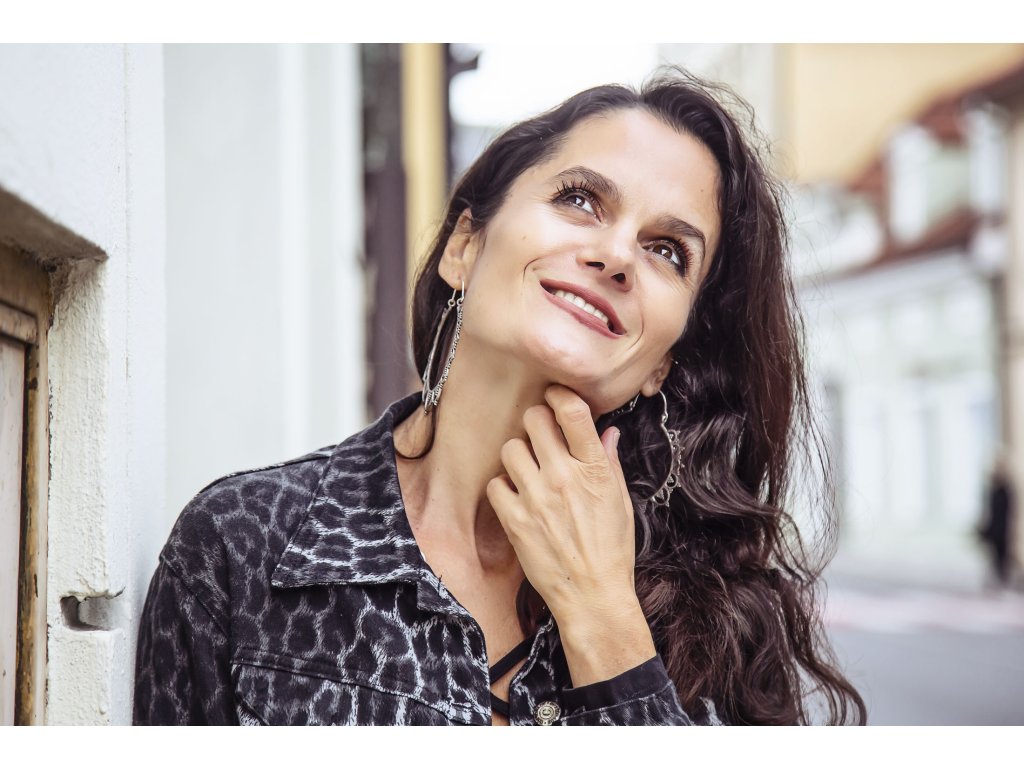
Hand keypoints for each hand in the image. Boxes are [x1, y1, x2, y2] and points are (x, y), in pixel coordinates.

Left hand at [485, 385, 637, 621]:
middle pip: (534, 420)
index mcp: (595, 470)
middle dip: (537, 422)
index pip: (573, 412)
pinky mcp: (515, 520)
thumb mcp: (621, 502)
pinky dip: (504, 488)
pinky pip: (495, 484)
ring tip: (528, 470)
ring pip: (511, 448)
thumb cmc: (612, 551)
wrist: (593, 597)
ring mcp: (536, 498)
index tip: (556, 396)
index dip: (560, 395)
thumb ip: (610, 463)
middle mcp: (564, 477)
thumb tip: (606, 432)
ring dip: (518, 454)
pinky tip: (517, 497)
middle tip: (540, 436)